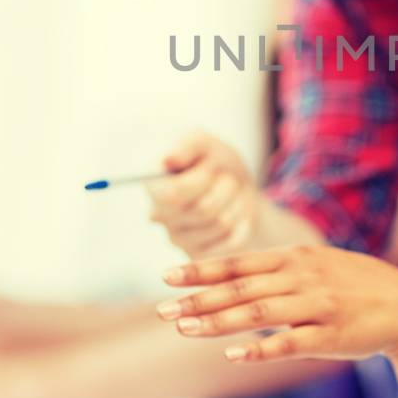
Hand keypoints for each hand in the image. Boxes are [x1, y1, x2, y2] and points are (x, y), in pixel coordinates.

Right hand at [147, 132, 261, 256]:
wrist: (237, 188)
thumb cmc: (214, 162)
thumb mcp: (204, 142)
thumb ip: (187, 145)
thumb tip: (168, 159)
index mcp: (154, 187)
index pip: (172, 194)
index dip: (200, 181)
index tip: (211, 169)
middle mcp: (160, 217)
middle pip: (204, 210)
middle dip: (225, 188)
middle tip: (226, 179)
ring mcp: (180, 240)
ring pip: (222, 224)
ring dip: (236, 202)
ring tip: (231, 194)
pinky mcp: (201, 255)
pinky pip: (233, 241)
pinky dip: (243, 221)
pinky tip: (235, 212)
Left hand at [157, 245, 397, 361]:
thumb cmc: (357, 289)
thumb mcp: (319, 266)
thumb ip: (280, 272)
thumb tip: (238, 280)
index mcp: (296, 259)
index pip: (238, 263)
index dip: (201, 270)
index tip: (166, 276)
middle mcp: (302, 277)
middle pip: (240, 288)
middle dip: (197, 299)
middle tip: (160, 310)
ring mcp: (316, 306)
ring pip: (258, 314)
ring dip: (217, 322)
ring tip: (184, 330)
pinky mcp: (330, 336)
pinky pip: (289, 343)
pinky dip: (259, 349)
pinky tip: (232, 354)